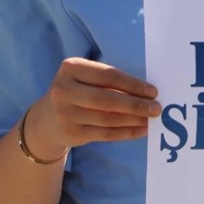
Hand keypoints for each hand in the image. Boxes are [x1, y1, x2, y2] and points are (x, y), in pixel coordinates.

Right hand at [27, 58, 161, 157]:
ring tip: (150, 119)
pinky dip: (126, 133)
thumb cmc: (77, 91)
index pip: (108, 76)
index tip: (153, 91)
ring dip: (133, 120)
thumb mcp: (85, 78)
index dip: (132, 84)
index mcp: (71, 68)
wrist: (47, 119)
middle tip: (156, 108)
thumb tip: (146, 93)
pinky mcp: (71, 133)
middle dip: (135, 104)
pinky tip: (141, 130)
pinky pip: (105, 134)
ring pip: (107, 119)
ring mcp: (65, 114)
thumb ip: (109, 81)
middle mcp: (63, 90)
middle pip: (106, 99)